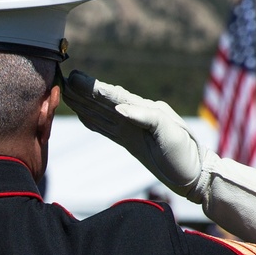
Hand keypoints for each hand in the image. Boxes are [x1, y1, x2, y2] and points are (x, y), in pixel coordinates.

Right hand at [62, 72, 205, 199]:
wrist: (193, 175)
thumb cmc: (184, 152)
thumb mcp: (169, 132)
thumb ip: (145, 117)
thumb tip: (119, 108)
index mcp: (144, 109)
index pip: (115, 96)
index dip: (94, 88)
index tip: (75, 79)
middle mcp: (135, 115)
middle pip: (104, 101)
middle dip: (83, 91)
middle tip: (62, 79)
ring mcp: (131, 128)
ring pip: (102, 112)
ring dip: (84, 103)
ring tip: (66, 93)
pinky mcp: (130, 141)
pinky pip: (106, 128)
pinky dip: (92, 121)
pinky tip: (82, 115)